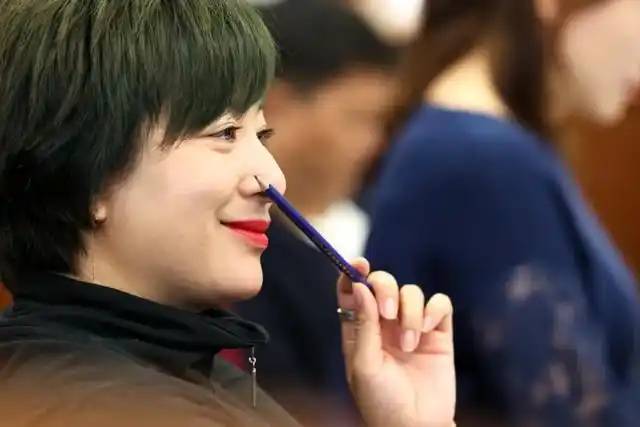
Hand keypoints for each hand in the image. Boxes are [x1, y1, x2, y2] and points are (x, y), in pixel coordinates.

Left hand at [337, 259, 454, 426]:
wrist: (418, 426)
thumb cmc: (382, 403)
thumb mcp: (364, 365)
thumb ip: (363, 324)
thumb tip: (358, 286)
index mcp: (359, 329)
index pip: (352, 291)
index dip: (352, 273)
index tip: (358, 263)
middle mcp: (383, 324)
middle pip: (383, 283)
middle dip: (386, 289)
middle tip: (388, 314)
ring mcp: (411, 326)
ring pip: (411, 292)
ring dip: (411, 313)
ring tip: (410, 344)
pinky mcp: (438, 333)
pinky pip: (439, 303)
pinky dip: (434, 310)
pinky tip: (430, 331)